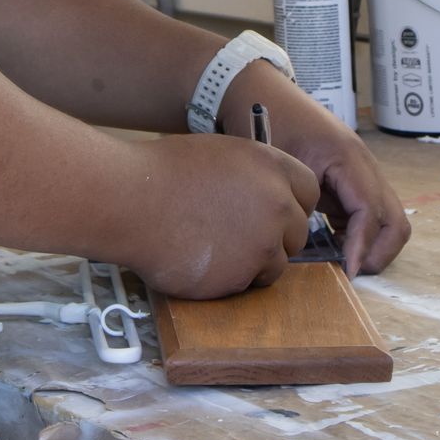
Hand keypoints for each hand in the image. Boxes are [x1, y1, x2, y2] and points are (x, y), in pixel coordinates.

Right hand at [116, 135, 320, 298]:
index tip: (275, 213)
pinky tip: (201, 260)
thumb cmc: (162, 173)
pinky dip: (228, 278)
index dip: (291, 204)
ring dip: (252, 261)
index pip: (309, 190)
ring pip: (277, 263)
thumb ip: (252, 175)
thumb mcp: (220, 155)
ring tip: (214, 248)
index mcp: (271, 166)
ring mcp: (263, 242)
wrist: (130, 200)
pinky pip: (247, 283)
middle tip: (239, 236)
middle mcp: (277, 203)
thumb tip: (265, 193)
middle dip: (275, 237)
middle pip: (298, 232)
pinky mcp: (243, 274)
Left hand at [221, 65, 412, 276]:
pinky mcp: (352, 179)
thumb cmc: (268, 123)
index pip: (371, 211)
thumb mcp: (282, 165)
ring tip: (344, 262)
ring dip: (374, 245)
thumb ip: (300, 202)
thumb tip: (310, 242)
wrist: (262, 92)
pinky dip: (362, 234)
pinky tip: (336, 245)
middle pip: (395, 220)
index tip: (347, 272)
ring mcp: (362, 172)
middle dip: (378, 252)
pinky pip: (371, 213)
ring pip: (389, 219)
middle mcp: (364, 165)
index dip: (362, 246)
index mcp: (348, 157)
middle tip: (350, 272)